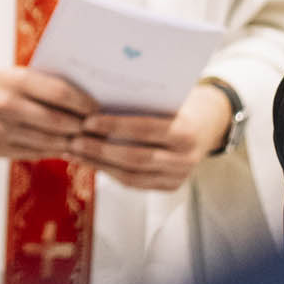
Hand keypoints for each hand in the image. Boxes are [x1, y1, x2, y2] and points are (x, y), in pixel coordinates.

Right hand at [0, 67, 98, 159]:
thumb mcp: (12, 75)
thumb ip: (43, 86)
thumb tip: (84, 101)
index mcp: (14, 79)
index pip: (60, 93)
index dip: (85, 103)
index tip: (99, 108)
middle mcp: (6, 104)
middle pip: (58, 121)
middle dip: (82, 127)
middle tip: (99, 130)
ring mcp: (0, 129)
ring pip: (49, 142)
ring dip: (71, 143)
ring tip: (87, 142)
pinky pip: (34, 153)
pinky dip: (53, 152)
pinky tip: (64, 148)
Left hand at [72, 83, 231, 190]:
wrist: (209, 123)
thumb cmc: (179, 102)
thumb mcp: (166, 97)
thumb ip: (140, 101)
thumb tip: (92, 98)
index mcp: (185, 130)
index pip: (145, 128)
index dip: (114, 126)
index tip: (87, 120)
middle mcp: (185, 157)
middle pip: (136, 157)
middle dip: (100, 150)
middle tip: (73, 140)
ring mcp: (179, 175)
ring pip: (132, 175)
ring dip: (99, 164)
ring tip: (74, 152)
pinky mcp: (171, 186)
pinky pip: (135, 183)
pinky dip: (110, 173)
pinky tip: (90, 162)